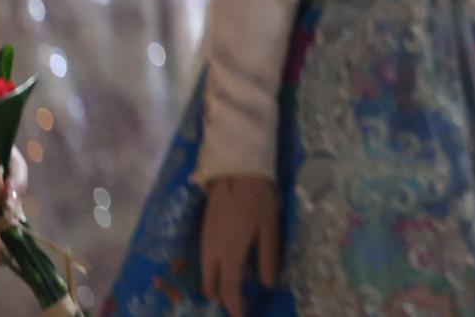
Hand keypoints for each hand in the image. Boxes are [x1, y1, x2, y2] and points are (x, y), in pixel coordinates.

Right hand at [201, 175, 280, 316]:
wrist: (236, 170)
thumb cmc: (258, 198)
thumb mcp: (270, 228)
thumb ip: (268, 257)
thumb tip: (268, 283)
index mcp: (230, 253)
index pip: (229, 290)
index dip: (236, 307)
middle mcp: (212, 252)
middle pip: (211, 286)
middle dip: (222, 299)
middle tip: (238, 303)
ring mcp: (205, 241)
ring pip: (205, 274)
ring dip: (216, 285)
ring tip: (233, 289)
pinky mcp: (203, 232)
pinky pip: (204, 261)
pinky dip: (213, 271)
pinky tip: (226, 267)